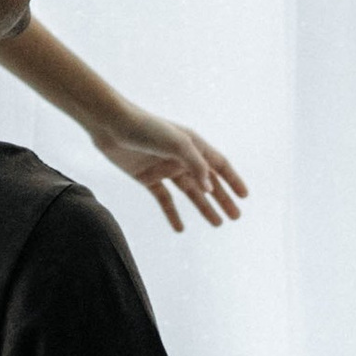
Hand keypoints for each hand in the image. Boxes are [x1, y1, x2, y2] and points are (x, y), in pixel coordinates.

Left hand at [94, 107, 248, 233]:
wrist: (111, 126)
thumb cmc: (146, 129)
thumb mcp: (177, 143)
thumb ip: (196, 164)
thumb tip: (211, 188)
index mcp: (193, 145)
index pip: (219, 165)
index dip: (233, 180)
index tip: (245, 196)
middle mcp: (182, 157)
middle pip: (208, 182)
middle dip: (223, 199)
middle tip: (235, 217)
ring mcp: (165, 168)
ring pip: (190, 193)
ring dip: (203, 208)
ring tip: (217, 224)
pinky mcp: (147, 178)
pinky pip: (165, 199)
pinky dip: (172, 214)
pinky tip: (180, 229)